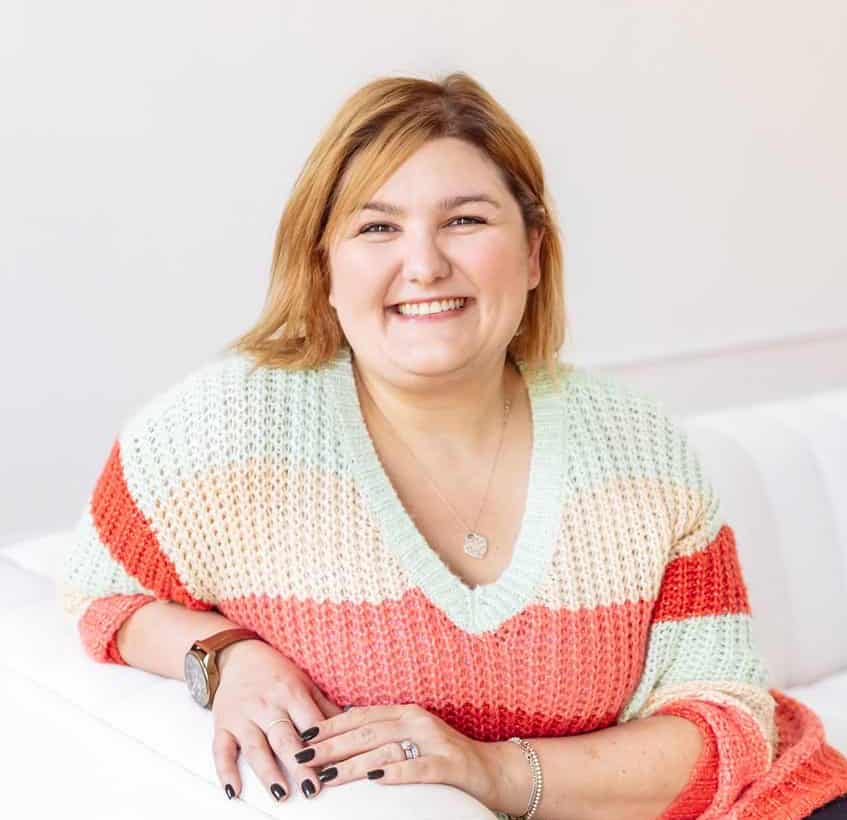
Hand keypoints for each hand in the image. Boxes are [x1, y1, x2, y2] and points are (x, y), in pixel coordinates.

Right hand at [210, 639, 344, 802]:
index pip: (310, 722)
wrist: (238, 655)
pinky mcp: (223, 724)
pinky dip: (226, 771)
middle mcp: (267, 705)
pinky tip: (232, 789)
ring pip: (255, 747)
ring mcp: (243, 716)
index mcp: (291, 693)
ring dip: (268, 771)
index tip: (334, 766)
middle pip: (284, 738)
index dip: (323, 744)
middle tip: (312, 787)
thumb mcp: (304, 683)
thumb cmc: (276, 672)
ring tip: (280, 792)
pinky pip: (221, 750)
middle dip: (298, 764)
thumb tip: (349, 727)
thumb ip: (324, 707)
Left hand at [288, 703, 499, 806]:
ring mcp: (433, 740)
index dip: (330, 725)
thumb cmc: (445, 756)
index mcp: (404, 713)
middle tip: (304, 757)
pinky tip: (375, 778)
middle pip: (365, 732)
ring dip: (352, 762)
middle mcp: (416, 720)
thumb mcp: (412, 739)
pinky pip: (417, 767)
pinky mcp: (448, 763)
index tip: (303, 736)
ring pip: (384, 748)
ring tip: (328, 775)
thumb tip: (343, 739)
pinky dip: (395, 771)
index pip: (359, 716)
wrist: (491, 768)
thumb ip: (383, 734)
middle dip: (331, 745)